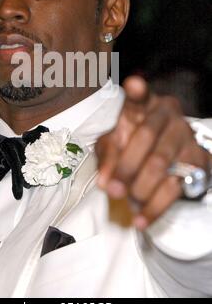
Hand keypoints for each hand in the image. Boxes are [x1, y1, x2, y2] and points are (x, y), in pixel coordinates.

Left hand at [96, 76, 211, 229]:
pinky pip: (176, 186)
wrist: (170, 157)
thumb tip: (106, 183)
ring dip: (140, 188)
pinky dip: (156, 207)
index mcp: (144, 105)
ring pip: (161, 163)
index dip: (137, 91)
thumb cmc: (134, 144)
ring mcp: (185, 135)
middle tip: (112, 189)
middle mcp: (168, 114)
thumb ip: (107, 157)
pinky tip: (142, 219)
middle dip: (126, 167)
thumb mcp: (115, 144)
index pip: (140, 97)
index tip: (133, 85)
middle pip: (145, 137)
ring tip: (127, 202)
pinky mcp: (198, 160)